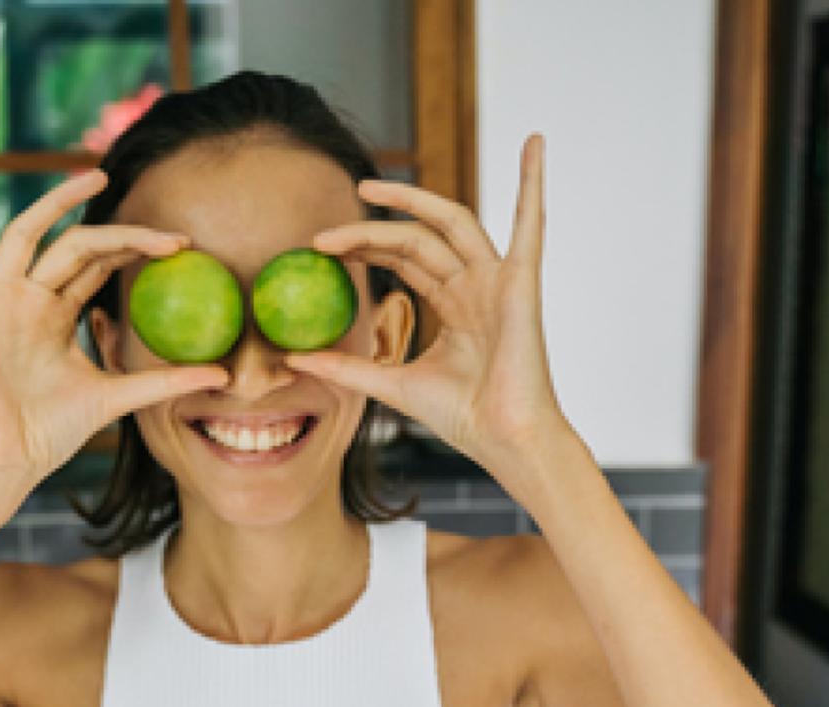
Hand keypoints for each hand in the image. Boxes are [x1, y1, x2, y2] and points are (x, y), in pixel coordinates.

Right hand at [0, 164, 228, 506]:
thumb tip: (223, 377)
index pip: (98, 265)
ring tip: (95, 176)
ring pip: (27, 234)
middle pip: (75, 246)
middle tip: (166, 235)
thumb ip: (164, 382)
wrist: (8, 460)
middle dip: (122, 235)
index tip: (181, 246)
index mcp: (58, 315)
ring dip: (57, 202)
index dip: (135, 249)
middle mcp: (28, 299)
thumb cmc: (50, 433)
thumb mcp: (117, 399)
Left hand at [284, 134, 571, 472]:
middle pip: (417, 238)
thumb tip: (294, 359)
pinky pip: (531, 225)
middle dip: (370, 229)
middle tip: (325, 231)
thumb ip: (348, 368)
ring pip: (452, 223)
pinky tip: (533, 143)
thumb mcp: (389, 384)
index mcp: (453, 305)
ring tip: (369, 186)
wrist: (503, 441)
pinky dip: (533, 182)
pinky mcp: (522, 283)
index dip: (364, 247)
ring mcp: (498, 281)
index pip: (404, 259)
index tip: (321, 246)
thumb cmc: (462, 418)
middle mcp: (476, 286)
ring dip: (412, 200)